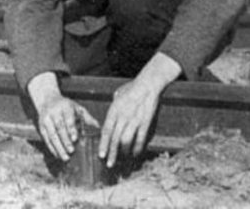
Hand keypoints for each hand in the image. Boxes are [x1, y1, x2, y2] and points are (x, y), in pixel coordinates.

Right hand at [28, 72, 97, 160]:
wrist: (48, 100)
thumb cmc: (67, 106)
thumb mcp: (77, 108)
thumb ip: (87, 118)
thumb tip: (97, 128)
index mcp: (65, 106)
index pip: (68, 118)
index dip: (71, 129)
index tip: (75, 138)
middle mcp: (54, 112)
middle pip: (59, 127)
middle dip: (65, 140)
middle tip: (71, 151)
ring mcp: (46, 120)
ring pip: (51, 135)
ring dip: (58, 147)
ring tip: (65, 157)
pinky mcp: (41, 127)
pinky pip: (46, 139)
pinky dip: (52, 148)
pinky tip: (58, 155)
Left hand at [98, 53, 180, 167]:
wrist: (148, 84)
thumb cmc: (132, 88)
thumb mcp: (118, 95)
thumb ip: (114, 107)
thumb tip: (112, 116)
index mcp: (114, 109)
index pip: (106, 130)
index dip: (103, 144)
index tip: (101, 155)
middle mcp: (122, 116)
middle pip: (114, 139)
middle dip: (111, 153)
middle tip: (109, 164)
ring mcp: (134, 120)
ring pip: (126, 141)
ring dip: (123, 153)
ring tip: (121, 159)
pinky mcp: (145, 123)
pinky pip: (140, 139)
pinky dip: (137, 149)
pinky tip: (135, 154)